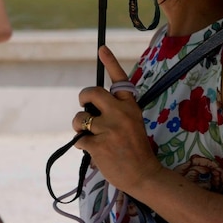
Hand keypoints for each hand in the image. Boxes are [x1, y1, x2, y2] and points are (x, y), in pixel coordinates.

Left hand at [71, 47, 161, 194]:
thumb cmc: (136, 150)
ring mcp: (109, 129)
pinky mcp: (98, 145)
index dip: (110, 62)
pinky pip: (79, 138)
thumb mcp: (133, 124)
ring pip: (79, 118)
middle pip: (92, 93)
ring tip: (88, 134)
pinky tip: (92, 150)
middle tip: (84, 107)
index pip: (120, 80)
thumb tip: (90, 110)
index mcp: (131, 107)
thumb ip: (116, 113)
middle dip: (83, 97)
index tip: (102, 48)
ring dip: (78, 126)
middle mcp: (120, 114)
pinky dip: (82, 144)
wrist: (143, 174)